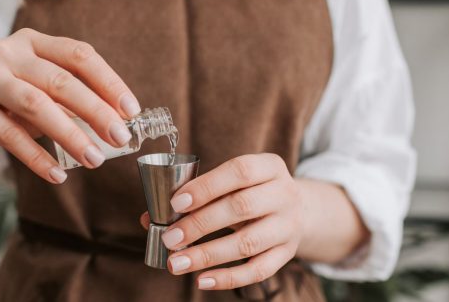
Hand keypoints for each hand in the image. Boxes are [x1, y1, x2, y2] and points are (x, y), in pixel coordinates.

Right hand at [0, 28, 140, 182]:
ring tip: (93, 159)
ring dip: (69, 135)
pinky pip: (8, 134)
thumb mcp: (43, 95)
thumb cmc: (9, 106)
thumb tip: (118, 123)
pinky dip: (36, 157)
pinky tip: (57, 174)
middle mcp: (7, 50)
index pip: (78, 55)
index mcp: (33, 42)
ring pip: (35, 104)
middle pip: (60, 80)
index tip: (131, 111)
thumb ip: (73, 102)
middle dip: (95, 111)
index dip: (108, 82)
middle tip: (119, 138)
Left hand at [141, 153, 302, 289]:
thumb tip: (150, 218)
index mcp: (269, 167)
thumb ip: (195, 195)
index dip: (206, 187)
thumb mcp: (233, 182)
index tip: (176, 203)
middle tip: (169, 238)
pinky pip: (258, 270)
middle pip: (242, 208)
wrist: (298, 209)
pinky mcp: (287, 254)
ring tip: (176, 263)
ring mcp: (288, 226)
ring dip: (207, 255)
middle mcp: (285, 194)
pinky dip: (228, 278)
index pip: (239, 171)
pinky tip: (201, 280)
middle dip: (200, 224)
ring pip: (248, 243)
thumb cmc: (251, 191)